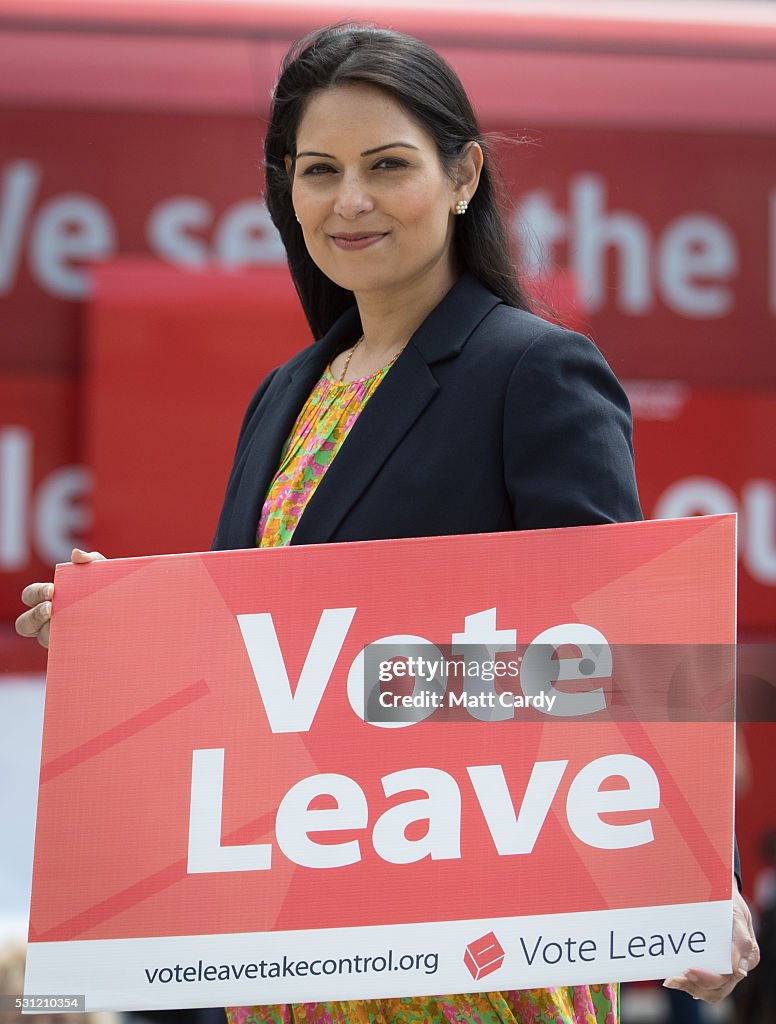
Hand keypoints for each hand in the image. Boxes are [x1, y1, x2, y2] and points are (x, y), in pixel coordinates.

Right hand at [15, 548, 105, 648]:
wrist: (132, 615)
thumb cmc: (110, 591)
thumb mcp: (103, 573)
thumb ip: (91, 561)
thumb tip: (76, 554)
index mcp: (49, 600)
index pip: (30, 597)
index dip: (36, 593)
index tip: (52, 590)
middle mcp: (49, 622)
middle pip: (24, 624)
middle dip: (34, 616)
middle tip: (51, 609)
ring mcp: (59, 639)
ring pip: (41, 640)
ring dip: (47, 633)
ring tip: (64, 627)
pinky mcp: (73, 651)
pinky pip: (63, 654)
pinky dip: (70, 647)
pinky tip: (83, 640)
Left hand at [662, 882, 759, 1002]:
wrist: (721, 889)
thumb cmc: (730, 900)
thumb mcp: (736, 913)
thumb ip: (741, 939)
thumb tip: (739, 971)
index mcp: (748, 956)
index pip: (727, 977)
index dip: (707, 978)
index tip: (687, 969)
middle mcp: (737, 966)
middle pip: (717, 989)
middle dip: (694, 986)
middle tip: (672, 979)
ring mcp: (726, 967)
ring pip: (710, 990)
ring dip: (689, 987)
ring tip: (671, 980)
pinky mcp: (713, 964)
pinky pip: (703, 982)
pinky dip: (689, 983)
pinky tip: (674, 978)